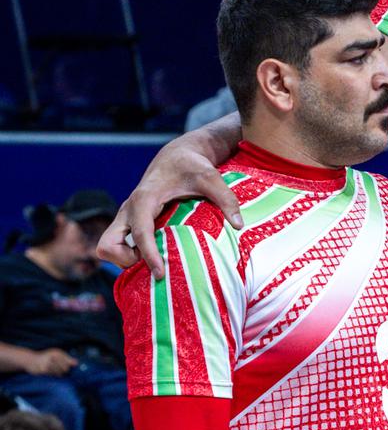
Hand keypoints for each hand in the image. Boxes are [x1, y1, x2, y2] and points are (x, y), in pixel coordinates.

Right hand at [26, 348, 77, 375]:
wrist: (30, 360)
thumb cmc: (46, 357)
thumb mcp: (56, 355)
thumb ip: (67, 359)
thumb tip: (77, 363)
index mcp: (56, 353)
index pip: (68, 363)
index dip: (69, 367)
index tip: (68, 368)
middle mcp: (52, 358)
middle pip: (64, 369)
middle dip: (64, 371)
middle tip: (62, 372)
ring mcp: (47, 364)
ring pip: (58, 373)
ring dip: (59, 375)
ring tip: (55, 372)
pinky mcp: (42, 371)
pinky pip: (52, 376)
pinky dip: (53, 376)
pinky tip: (50, 374)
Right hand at [97, 141, 242, 278]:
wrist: (176, 156)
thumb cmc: (192, 166)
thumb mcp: (211, 177)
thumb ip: (226, 198)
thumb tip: (239, 225)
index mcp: (145, 199)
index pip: (140, 233)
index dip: (148, 256)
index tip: (160, 273)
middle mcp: (129, 209)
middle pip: (106, 245)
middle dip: (124, 260)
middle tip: (153, 263)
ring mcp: (126, 216)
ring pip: (107, 246)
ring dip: (124, 259)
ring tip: (154, 259)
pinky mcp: (128, 221)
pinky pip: (117, 244)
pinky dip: (128, 254)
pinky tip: (154, 254)